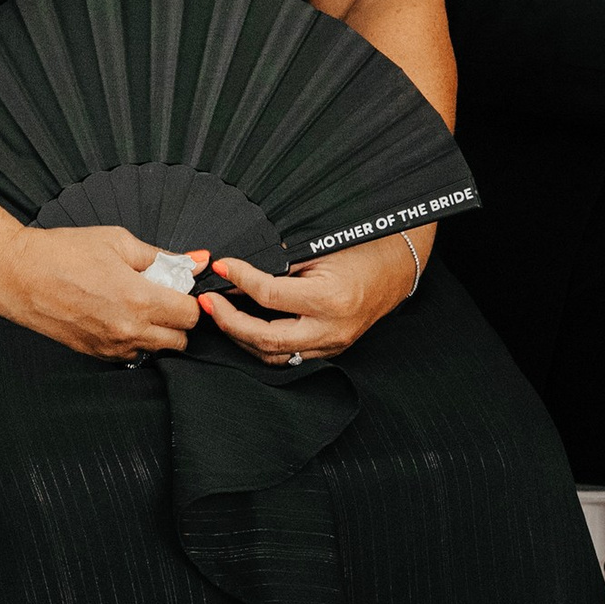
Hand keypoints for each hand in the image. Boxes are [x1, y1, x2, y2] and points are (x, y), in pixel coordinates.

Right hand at [0, 227, 206, 360]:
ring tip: (138, 304)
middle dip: (178, 318)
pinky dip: (134, 339)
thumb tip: (196, 260)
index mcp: (139, 299)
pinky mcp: (95, 354)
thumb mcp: (117, 241)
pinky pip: (131, 354)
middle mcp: (129, 330)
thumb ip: (161, 255)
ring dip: (158, 331)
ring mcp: (111, 346)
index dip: (190, 298)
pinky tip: (119, 315)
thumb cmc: (62, 253)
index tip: (180, 286)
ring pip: (156, 350)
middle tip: (163, 295)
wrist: (18, 275)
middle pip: (180, 340)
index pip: (191, 315)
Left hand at [200, 234, 423, 365]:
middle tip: (208, 302)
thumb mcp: (320, 247)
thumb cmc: (361, 250)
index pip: (270, 295)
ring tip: (220, 314)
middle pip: (266, 339)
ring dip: (241, 337)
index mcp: (330, 299)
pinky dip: (262, 343)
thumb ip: (280, 261)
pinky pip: (288, 355)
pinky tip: (245, 325)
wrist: (397, 268)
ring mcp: (332, 345)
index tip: (222, 266)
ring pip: (274, 355)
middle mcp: (331, 329)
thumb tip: (239, 269)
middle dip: (229, 321)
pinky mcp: (330, 350)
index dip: (240, 279)